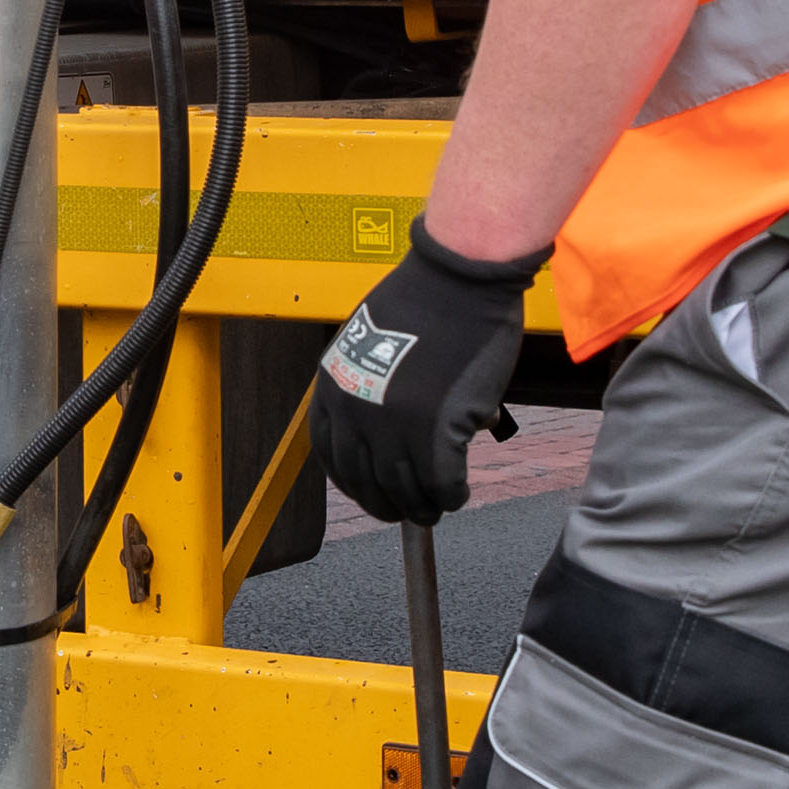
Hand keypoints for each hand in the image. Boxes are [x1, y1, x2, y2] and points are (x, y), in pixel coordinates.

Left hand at [310, 221, 542, 526]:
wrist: (457, 277)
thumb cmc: (425, 297)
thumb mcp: (370, 340)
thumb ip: (369, 383)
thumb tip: (385, 426)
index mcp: (333, 386)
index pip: (330, 454)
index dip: (351, 481)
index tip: (367, 492)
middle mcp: (355, 411)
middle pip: (363, 480)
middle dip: (383, 504)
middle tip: (403, 511)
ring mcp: (394, 424)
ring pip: (403, 489)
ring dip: (421, 507)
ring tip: (435, 508)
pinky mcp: (436, 430)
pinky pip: (441, 482)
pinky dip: (451, 495)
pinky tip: (458, 494)